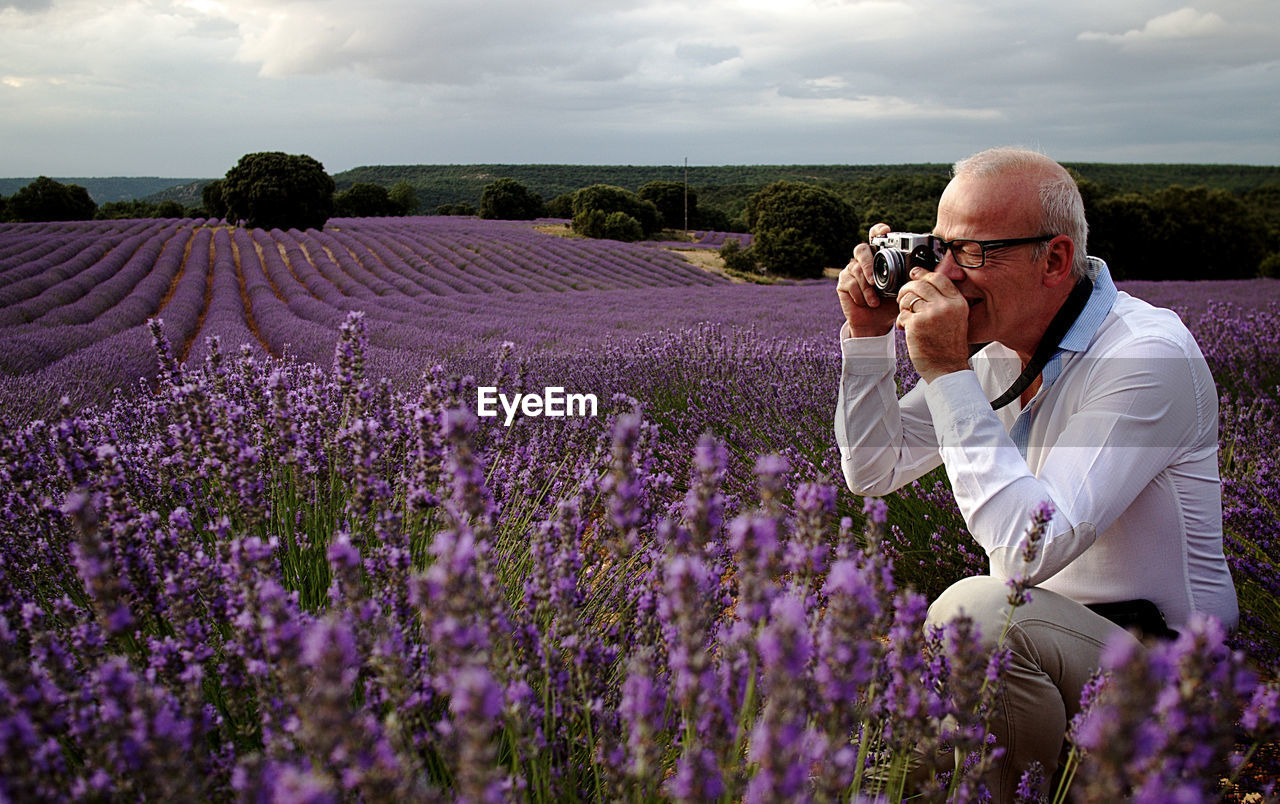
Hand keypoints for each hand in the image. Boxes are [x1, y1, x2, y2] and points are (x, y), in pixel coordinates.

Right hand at [836, 223, 898, 337]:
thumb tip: (920, 268)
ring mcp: (851, 270)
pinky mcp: (843, 283)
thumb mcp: (903, 289)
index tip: (885, 231)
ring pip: (856, 270)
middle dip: (867, 263)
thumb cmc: (890, 304)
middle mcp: (863, 260)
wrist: (876, 322)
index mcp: (878, 257)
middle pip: (860, 250)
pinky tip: (867, 303)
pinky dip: (860, 295)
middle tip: (874, 280)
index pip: (875, 237)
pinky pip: (850, 284)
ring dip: (867, 289)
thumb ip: (909, 277)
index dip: (878, 230)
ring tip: (875, 301)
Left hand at [896, 267, 971, 381]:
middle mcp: (945, 306)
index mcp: (957, 303)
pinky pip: (901, 314)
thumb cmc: (948, 346)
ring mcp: (931, 314)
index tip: (914, 273)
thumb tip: (922, 281)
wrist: (947, 368)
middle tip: (902, 298)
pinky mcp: (916, 324)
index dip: (923, 273)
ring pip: (908, 298)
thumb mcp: (956, 318)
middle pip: (919, 284)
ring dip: (902, 306)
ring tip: (906, 317)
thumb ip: (944, 301)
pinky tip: (905, 329)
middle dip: (906, 289)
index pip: (938, 278)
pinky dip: (900, 322)